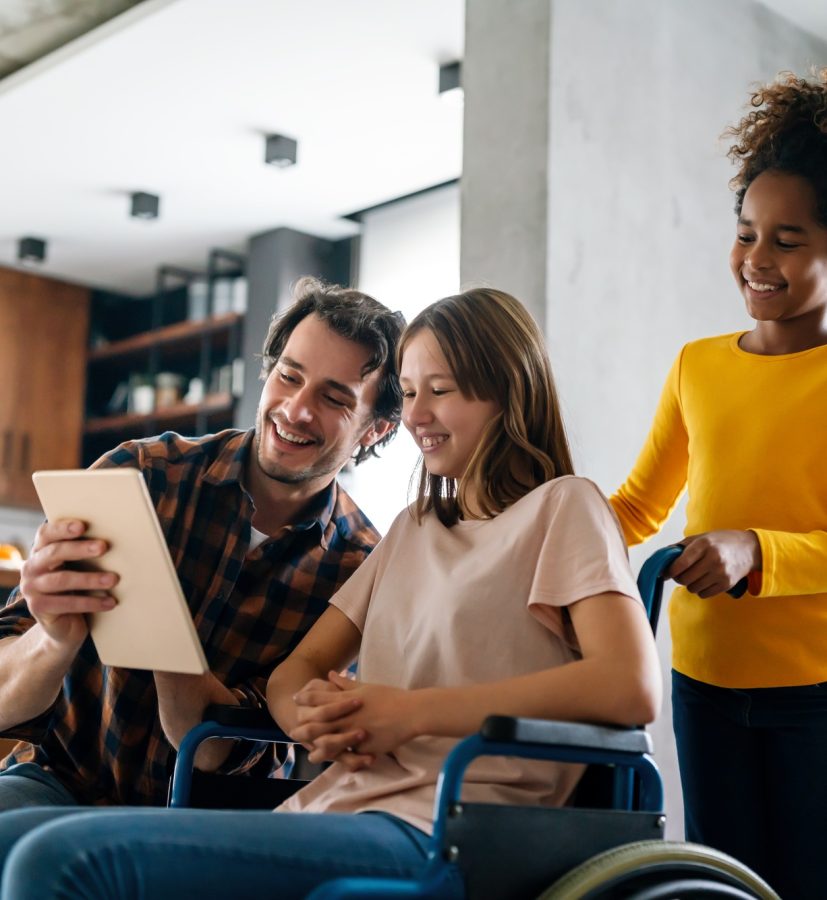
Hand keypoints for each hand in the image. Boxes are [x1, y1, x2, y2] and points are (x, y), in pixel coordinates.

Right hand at [19, 519, 118, 649]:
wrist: (65, 625)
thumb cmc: (77, 588)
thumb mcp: (78, 568)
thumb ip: (86, 552)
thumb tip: (116, 536)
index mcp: (40, 551)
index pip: (46, 534)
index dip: (62, 528)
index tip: (82, 526)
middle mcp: (32, 567)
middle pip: (54, 553)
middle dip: (80, 549)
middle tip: (103, 547)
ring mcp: (31, 588)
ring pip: (62, 579)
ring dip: (90, 579)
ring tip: (113, 579)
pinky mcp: (37, 608)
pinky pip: (66, 603)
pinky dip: (91, 602)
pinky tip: (110, 602)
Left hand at [297, 671, 418, 762]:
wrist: (411, 713)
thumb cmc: (390, 696)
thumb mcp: (366, 686)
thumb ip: (345, 684)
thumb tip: (330, 674)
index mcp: (347, 701)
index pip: (319, 699)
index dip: (305, 699)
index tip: (295, 699)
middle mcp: (347, 717)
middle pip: (318, 724)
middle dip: (303, 729)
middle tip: (293, 732)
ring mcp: (355, 734)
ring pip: (329, 744)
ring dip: (317, 750)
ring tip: (310, 754)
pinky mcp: (364, 749)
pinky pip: (350, 756)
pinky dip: (342, 760)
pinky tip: (335, 763)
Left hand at [668, 530, 760, 598]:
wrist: (749, 549)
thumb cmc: (721, 542)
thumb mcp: (701, 537)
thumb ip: (681, 547)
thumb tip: (662, 557)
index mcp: (704, 545)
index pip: (681, 564)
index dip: (669, 571)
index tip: (665, 573)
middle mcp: (713, 559)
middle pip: (684, 579)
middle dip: (678, 578)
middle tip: (680, 573)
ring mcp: (721, 573)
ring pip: (692, 588)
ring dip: (689, 584)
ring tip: (694, 576)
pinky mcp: (727, 584)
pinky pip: (704, 594)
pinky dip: (700, 590)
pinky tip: (704, 581)